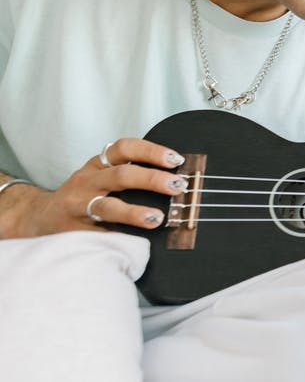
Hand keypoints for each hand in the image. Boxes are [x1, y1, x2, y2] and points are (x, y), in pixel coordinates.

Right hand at [4, 138, 187, 237]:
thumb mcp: (102, 177)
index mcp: (98, 165)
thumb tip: (178, 182)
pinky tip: (135, 244)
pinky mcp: (75, 231)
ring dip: (135, 212)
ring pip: (108, 207)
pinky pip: (99, 235)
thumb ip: (130, 176)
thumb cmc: (84, 197)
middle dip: (152, 179)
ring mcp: (79, 207)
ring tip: (157, 218)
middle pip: (122, 176)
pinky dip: (119, 238)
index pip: (124, 148)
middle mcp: (87, 182)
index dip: (151, 151)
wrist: (38, 218)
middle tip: (178, 186)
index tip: (175, 159)